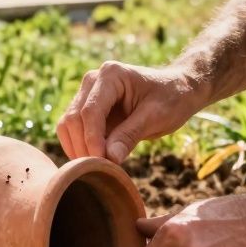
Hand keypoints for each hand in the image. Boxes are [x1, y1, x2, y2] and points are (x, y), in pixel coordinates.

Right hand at [58, 62, 201, 162]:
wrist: (177, 90)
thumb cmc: (171, 98)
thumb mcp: (156, 117)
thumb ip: (130, 135)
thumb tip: (109, 158)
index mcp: (111, 75)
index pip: (90, 111)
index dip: (92, 139)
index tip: (101, 163)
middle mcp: (93, 80)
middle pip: (74, 118)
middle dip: (83, 147)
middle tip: (99, 171)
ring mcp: (88, 94)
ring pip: (67, 125)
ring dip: (77, 148)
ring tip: (97, 168)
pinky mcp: (87, 109)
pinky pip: (73, 130)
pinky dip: (80, 147)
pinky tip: (95, 161)